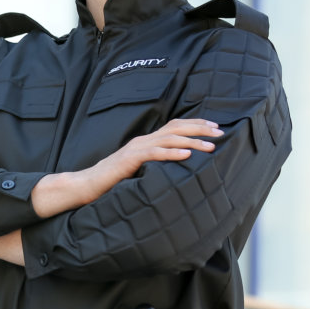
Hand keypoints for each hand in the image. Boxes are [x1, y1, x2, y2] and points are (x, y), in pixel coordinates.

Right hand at [85, 118, 221, 182]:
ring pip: (170, 139)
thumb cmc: (115, 180)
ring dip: (192, 142)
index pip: (175, 126)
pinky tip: (187, 155)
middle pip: (176, 128)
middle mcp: (143, 140)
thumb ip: (156, 164)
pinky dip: (173, 153)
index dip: (196, 125)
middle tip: (220, 133)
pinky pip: (155, 154)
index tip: (215, 128)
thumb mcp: (140, 169)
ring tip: (210, 147)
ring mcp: (136, 148)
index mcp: (146, 141)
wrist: (89, 183)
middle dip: (200, 129)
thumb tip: (179, 168)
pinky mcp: (131, 159)